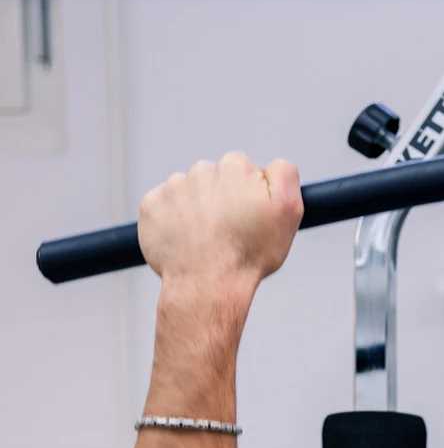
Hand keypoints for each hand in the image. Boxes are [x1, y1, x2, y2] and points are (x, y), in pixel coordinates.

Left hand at [138, 153, 302, 291]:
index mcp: (234, 166)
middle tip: (229, 231)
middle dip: (222, 200)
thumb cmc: (249, 252)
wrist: (208, 283)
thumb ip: (284, 173)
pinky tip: (186, 239)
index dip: (250, 194)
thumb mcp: (288, 210)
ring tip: (207, 239)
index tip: (250, 216)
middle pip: (214, 180)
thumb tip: (271, 164)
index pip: (243, 170)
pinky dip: (173, 220)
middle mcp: (201, 170)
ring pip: (189, 193)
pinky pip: (164, 206)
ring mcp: (172, 188)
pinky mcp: (151, 206)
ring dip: (197, 209)